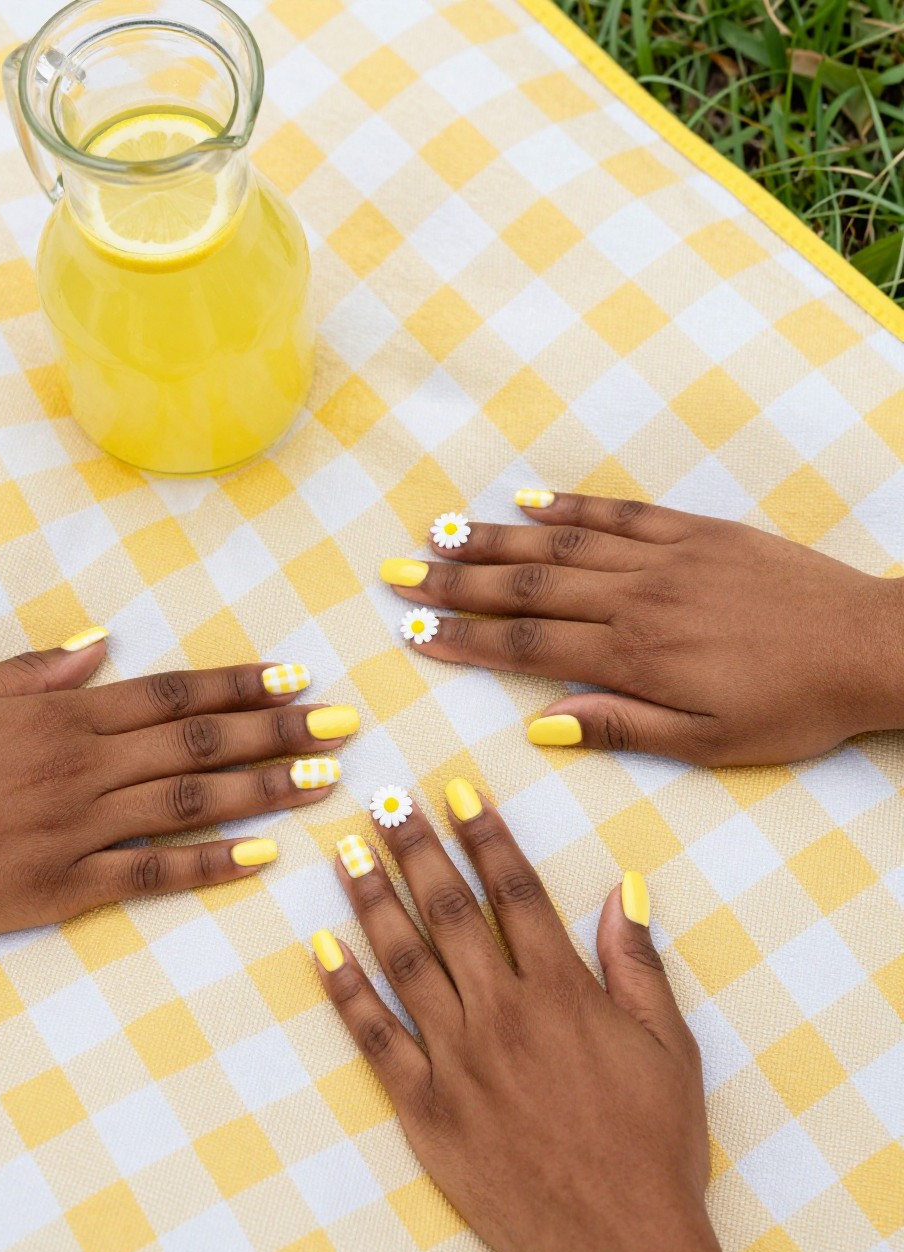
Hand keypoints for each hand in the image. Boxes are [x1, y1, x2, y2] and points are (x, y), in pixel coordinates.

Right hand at [0, 631, 356, 941]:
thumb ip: (34, 674)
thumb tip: (99, 646)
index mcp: (61, 716)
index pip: (174, 694)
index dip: (242, 685)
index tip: (297, 678)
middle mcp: (81, 765)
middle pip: (201, 742)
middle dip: (279, 731)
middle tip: (344, 723)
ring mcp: (75, 828)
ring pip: (191, 801)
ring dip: (265, 789)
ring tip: (326, 779)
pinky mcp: (58, 888)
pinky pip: (149, 874)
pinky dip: (210, 865)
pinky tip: (264, 857)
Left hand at [315, 784, 729, 1251]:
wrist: (620, 1247)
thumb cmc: (653, 1145)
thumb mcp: (669, 1046)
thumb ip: (637, 962)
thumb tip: (623, 887)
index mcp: (561, 991)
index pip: (514, 890)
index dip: (483, 834)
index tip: (456, 789)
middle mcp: (502, 1012)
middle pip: (450, 910)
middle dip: (416, 847)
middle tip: (387, 800)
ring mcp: (458, 1060)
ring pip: (405, 959)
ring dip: (373, 899)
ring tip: (347, 850)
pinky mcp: (426, 1109)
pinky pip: (375, 1038)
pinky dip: (345, 989)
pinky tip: (321, 946)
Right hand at [381, 493, 903, 764]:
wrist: (868, 644)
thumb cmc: (792, 706)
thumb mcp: (709, 743)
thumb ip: (622, 726)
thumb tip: (542, 722)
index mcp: (637, 655)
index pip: (529, 645)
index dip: (466, 638)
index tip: (416, 631)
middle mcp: (638, 597)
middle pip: (529, 587)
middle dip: (458, 581)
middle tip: (398, 572)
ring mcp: (665, 556)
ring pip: (562, 544)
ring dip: (496, 540)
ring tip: (439, 534)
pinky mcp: (695, 531)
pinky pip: (619, 513)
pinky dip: (569, 508)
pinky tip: (528, 504)